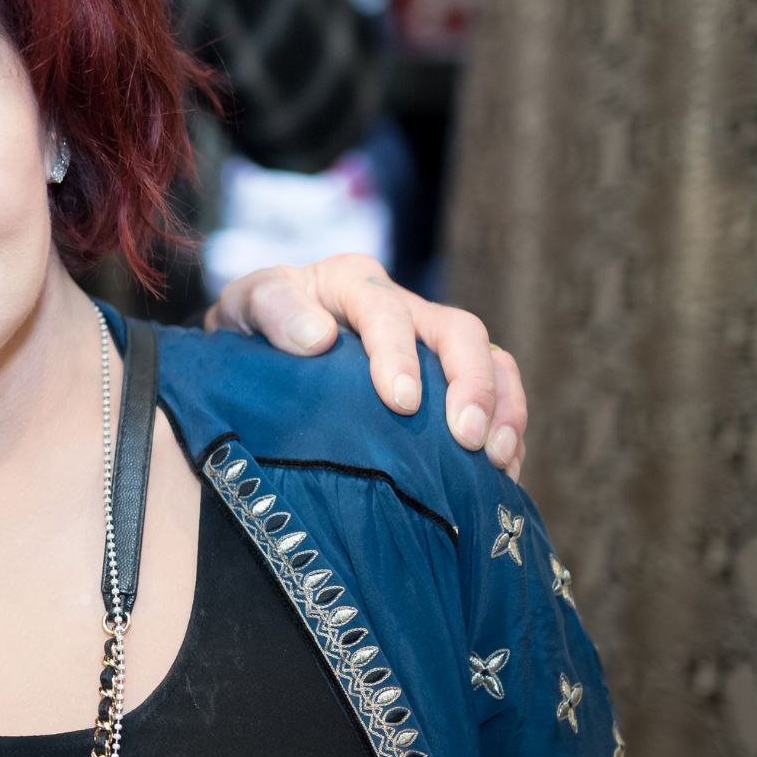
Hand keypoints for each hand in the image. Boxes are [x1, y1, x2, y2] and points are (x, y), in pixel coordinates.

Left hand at [205, 254, 526, 478]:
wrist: (259, 346)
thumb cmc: (254, 324)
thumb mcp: (248, 304)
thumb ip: (273, 309)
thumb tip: (317, 337)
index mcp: (354, 282)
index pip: (388, 311)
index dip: (400, 355)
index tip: (401, 403)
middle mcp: (404, 307)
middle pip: (459, 332)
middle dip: (472, 384)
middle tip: (466, 437)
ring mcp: (432, 344)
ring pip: (491, 361)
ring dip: (503, 408)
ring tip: (496, 457)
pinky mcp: (448, 380)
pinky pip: (497, 397)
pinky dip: (508, 431)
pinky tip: (502, 473)